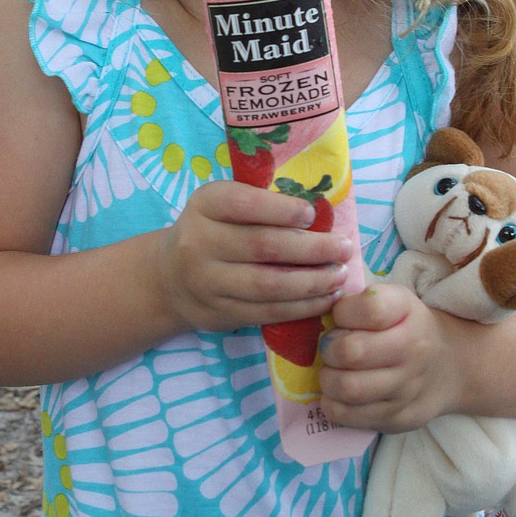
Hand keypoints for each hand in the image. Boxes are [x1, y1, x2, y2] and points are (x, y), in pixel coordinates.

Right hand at [160, 180, 354, 333]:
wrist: (171, 277)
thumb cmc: (214, 229)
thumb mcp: (223, 204)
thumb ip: (261, 203)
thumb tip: (322, 212)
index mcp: (205, 205)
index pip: (243, 204)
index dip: (282, 210)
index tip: (313, 214)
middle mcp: (200, 242)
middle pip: (263, 246)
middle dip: (312, 248)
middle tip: (344, 247)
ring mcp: (208, 282)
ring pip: (268, 285)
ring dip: (312, 282)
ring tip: (340, 275)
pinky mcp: (220, 313)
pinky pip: (267, 312)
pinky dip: (302, 307)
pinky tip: (325, 298)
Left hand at [318, 282, 459, 433]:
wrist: (450, 367)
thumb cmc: (407, 327)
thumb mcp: (394, 301)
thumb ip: (359, 302)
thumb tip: (322, 313)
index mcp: (408, 313)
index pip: (369, 309)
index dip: (343, 312)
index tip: (341, 317)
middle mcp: (413, 351)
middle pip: (352, 352)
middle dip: (328, 349)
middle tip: (330, 349)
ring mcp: (407, 389)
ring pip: (348, 388)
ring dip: (328, 379)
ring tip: (332, 372)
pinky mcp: (397, 419)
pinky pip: (349, 416)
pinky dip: (332, 404)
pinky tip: (337, 394)